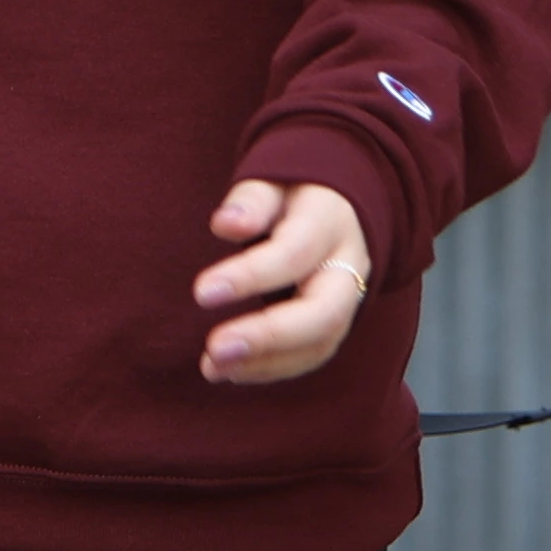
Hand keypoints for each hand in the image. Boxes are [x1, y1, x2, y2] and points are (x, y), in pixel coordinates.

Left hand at [193, 178, 371, 384]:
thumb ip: (250, 201)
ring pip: (321, 342)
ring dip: (265, 362)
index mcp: (329, 221)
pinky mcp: (337, 324)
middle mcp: (348, 265)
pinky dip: (271, 369)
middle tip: (215, 349)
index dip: (250, 275)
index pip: (294, 252)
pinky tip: (231, 371)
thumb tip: (225, 224)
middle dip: (269, 336)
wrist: (341, 205)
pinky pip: (313, 354)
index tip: (202, 293)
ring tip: (213, 367)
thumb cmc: (293, 193)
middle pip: (323, 312)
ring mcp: (349, 299)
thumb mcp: (272, 180)